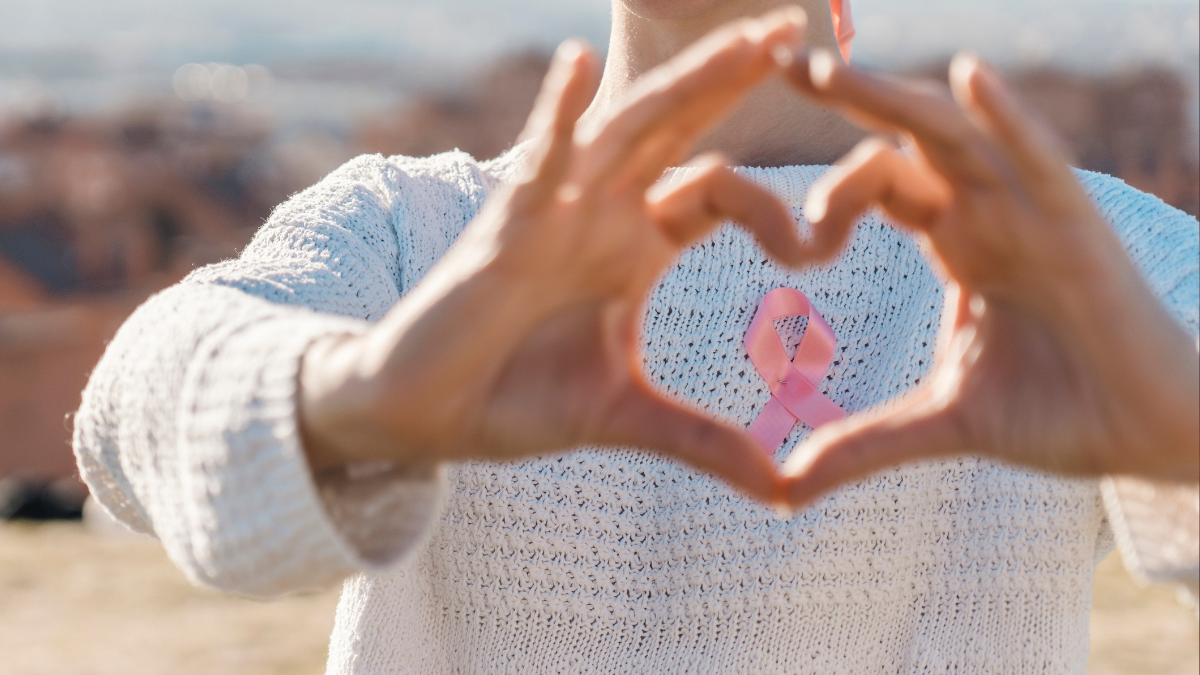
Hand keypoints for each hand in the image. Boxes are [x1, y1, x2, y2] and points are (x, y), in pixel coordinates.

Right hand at [299, 9, 809, 502]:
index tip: (821, 240)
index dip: (777, 202)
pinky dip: (554, 116)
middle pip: (680, 133)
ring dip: (684, 84)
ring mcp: (554, 213)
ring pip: (626, 132)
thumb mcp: (625, 418)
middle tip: (799, 29)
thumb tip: (782, 492)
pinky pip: (533, 163)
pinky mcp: (503, 229)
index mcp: (637, 247)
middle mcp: (602, 215)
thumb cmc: (515, 398)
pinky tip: (576, 64)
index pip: (718, 192)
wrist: (426, 412)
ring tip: (745, 39)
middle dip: (735, 81)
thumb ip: (702, 442)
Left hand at [775, 50, 1199, 507]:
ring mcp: (1033, 212)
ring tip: (826, 70)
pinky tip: (968, 76)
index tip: (770, 221)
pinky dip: (1008, 118)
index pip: (880, 186)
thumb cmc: (1060, 413)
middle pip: (906, 141)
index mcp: (955, 241)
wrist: (1152, 436)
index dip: (826, 185)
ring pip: (955, 136)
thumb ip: (865, 444)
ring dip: (891, 101)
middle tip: (780, 69)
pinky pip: (1041, 160)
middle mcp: (989, 212)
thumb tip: (783, 488)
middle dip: (847, 103)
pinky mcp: (1080, 227)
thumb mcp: (943, 423)